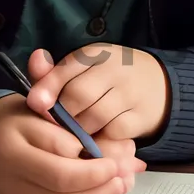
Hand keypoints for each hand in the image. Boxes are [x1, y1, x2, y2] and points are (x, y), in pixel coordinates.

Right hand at [0, 93, 145, 193]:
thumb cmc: (23, 123)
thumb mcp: (43, 114)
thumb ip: (71, 133)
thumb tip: (109, 155)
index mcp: (11, 153)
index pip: (59, 173)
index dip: (93, 172)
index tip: (115, 163)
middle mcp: (8, 186)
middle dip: (99, 191)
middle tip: (123, 178)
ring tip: (117, 188)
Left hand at [25, 45, 170, 140]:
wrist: (158, 84)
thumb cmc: (108, 79)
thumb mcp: (84, 69)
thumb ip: (54, 73)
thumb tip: (35, 67)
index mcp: (96, 54)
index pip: (67, 68)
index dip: (48, 87)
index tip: (36, 104)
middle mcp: (115, 69)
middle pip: (78, 95)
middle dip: (63, 114)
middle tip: (59, 124)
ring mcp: (130, 92)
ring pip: (94, 117)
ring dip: (80, 130)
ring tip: (77, 132)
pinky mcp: (141, 116)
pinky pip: (112, 133)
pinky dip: (101, 140)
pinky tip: (98, 138)